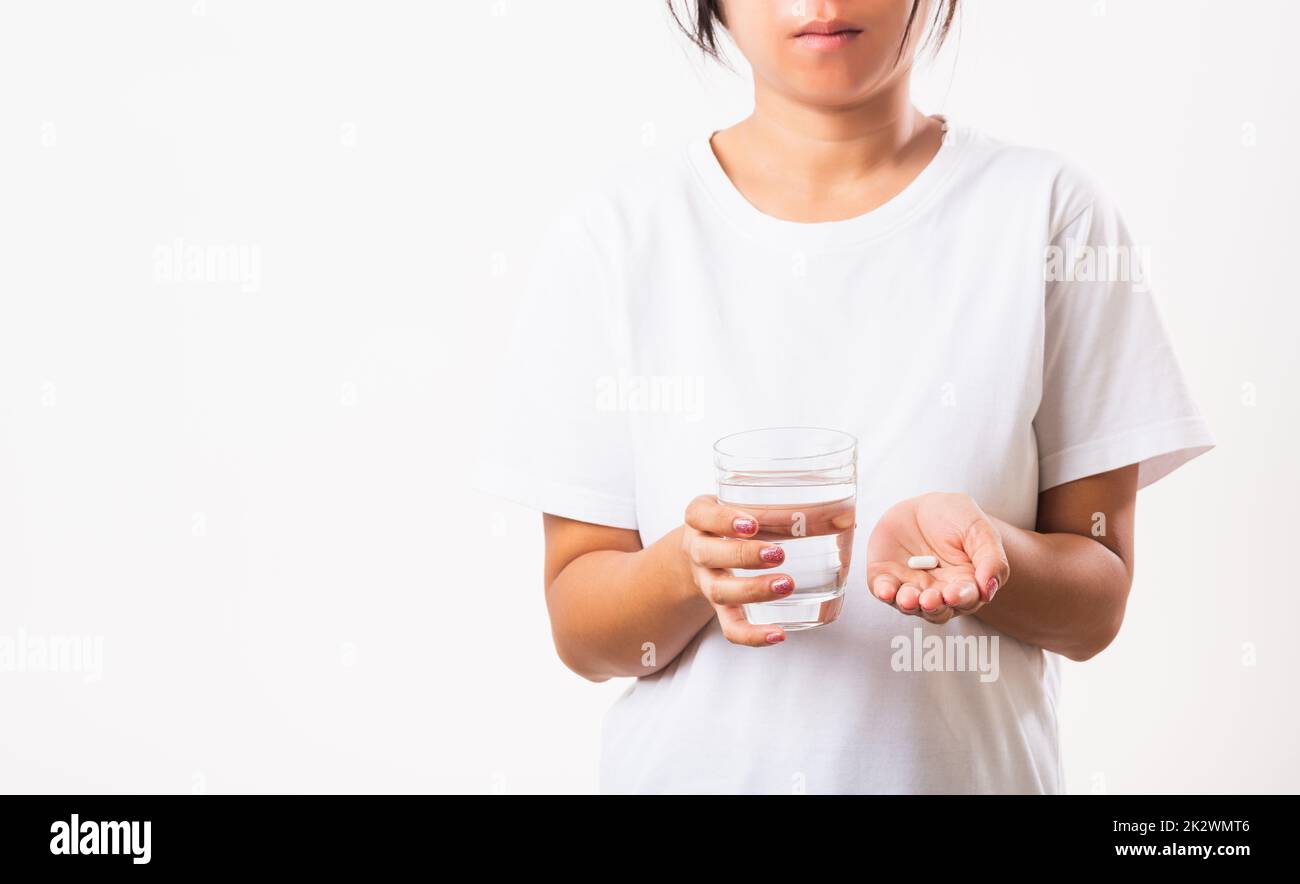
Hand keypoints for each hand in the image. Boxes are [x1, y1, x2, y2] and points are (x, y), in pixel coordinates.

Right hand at [681, 495, 792, 645]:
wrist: (703, 551)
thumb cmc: (735, 523)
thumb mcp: (747, 507)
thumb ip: (785, 510)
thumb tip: (846, 518)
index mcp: (701, 517)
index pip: (702, 514)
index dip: (724, 520)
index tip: (752, 524)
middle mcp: (698, 549)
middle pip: (708, 553)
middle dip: (744, 555)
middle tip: (778, 554)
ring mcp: (707, 581)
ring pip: (719, 591)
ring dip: (753, 590)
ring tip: (786, 585)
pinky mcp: (720, 609)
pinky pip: (730, 627)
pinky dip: (752, 635)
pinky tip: (779, 634)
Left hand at [866, 492, 1009, 624]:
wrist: (922, 506)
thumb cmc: (957, 519)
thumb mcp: (980, 531)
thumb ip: (992, 559)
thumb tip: (989, 589)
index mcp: (965, 584)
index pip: (965, 599)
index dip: (960, 598)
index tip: (954, 594)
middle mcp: (938, 592)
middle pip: (937, 609)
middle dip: (934, 606)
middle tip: (931, 599)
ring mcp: (910, 586)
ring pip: (910, 604)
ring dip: (909, 603)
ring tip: (909, 597)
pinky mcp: (886, 577)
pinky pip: (883, 589)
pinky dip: (884, 592)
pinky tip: (885, 590)